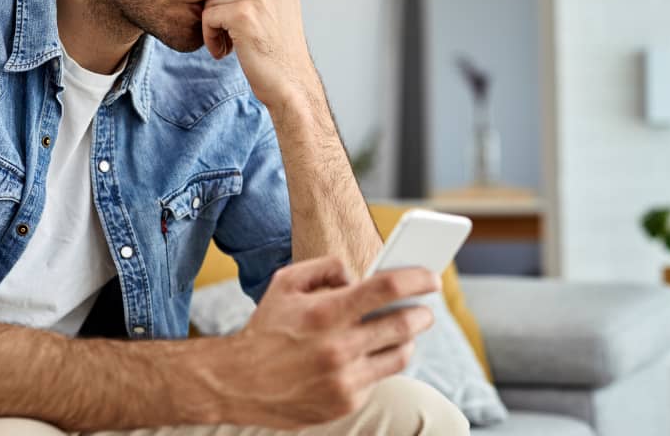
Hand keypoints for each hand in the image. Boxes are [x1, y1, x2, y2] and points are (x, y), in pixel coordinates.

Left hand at [201, 0, 316, 108]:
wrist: (291, 85)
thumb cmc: (276, 50)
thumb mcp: (272, 6)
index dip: (232, 2)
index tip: (243, 26)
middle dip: (221, 13)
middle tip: (234, 39)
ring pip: (212, 1)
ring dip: (214, 27)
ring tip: (231, 46)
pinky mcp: (244, 14)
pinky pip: (207, 16)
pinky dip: (210, 37)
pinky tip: (226, 52)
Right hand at [210, 255, 439, 428]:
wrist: (237, 383)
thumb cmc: (266, 328)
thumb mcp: (286, 283)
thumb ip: (325, 267)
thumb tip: (359, 275)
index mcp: (326, 312)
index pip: (387, 288)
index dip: (417, 279)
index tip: (431, 277)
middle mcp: (339, 347)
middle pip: (404, 325)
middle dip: (422, 313)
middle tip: (425, 309)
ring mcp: (344, 379)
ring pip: (400, 356)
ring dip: (407, 341)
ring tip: (402, 332)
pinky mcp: (345, 402)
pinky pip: (378, 379)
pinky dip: (377, 365)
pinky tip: (367, 357)